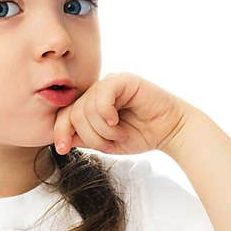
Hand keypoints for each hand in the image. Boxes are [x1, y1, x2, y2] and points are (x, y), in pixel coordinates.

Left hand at [53, 72, 190, 155]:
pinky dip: (106, 114)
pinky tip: (117, 121)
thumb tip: (60, 140)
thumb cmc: (140, 135)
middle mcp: (98, 92)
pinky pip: (101, 97)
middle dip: (91, 136)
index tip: (62, 149)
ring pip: (87, 109)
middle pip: (74, 114)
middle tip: (110, 144)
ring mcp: (110, 84)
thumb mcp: (105, 143)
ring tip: (120, 134)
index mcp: (91, 105)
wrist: (170, 132)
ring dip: (103, 131)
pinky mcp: (123, 80)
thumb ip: (83, 138)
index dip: (60, 132)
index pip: (65, 115)